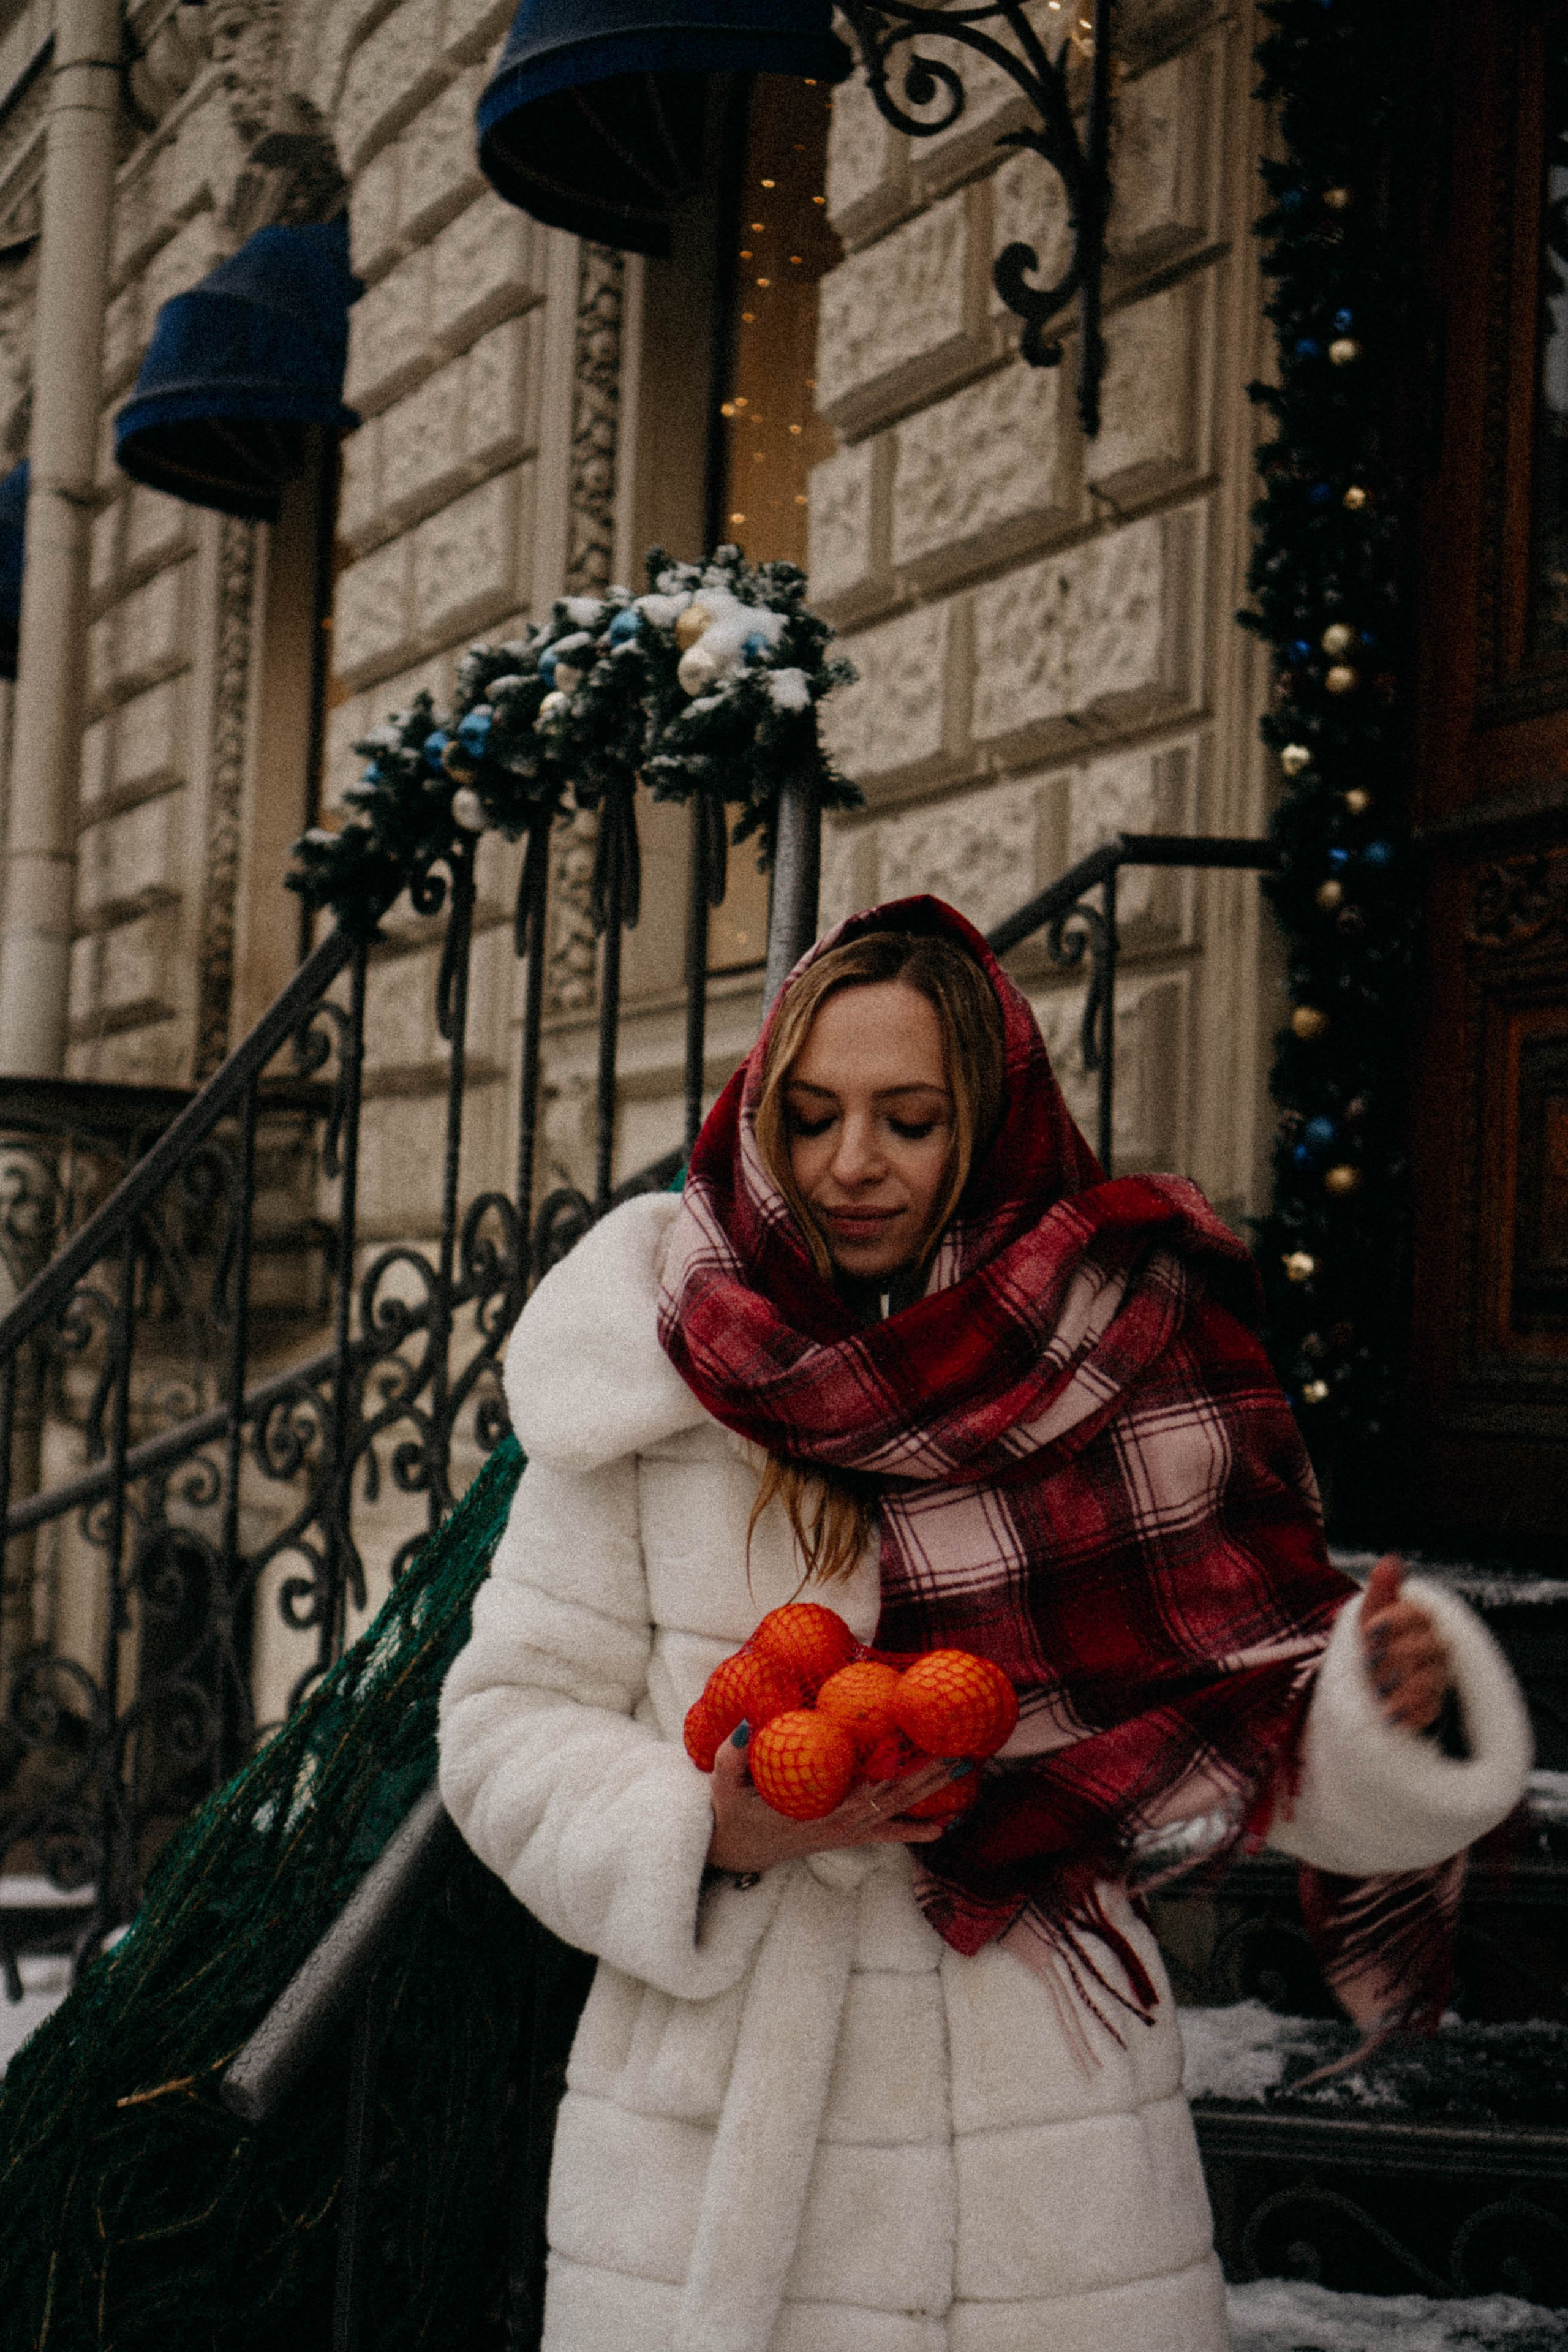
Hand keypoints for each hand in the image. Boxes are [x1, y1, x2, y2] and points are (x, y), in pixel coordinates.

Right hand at [706, 1728, 953, 1874]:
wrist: (732, 1853)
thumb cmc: (731, 1811)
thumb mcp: (724, 1782)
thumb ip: (733, 1754)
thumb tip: (745, 1721)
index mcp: (818, 1806)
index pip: (866, 1784)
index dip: (895, 1765)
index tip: (921, 1740)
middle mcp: (840, 1821)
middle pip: (894, 1795)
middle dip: (930, 1774)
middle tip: (964, 1752)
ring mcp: (845, 1831)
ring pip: (896, 1810)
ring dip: (932, 1792)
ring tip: (966, 1771)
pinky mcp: (845, 1836)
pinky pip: (885, 1834)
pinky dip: (914, 1831)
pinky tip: (942, 1828)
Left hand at [1361, 1555, 1451, 1733]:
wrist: (1370, 1679)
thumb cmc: (1373, 1639)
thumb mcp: (1370, 1613)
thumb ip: (1382, 1589)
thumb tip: (1390, 1560)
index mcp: (1420, 1619)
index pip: (1417, 1615)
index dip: (1394, 1621)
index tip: (1369, 1629)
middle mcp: (1434, 1647)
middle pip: (1426, 1648)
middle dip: (1396, 1653)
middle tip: (1370, 1660)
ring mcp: (1436, 1677)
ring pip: (1431, 1680)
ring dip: (1403, 1686)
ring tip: (1378, 1691)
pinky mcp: (1432, 1704)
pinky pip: (1430, 1709)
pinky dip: (1410, 1713)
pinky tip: (1391, 1715)